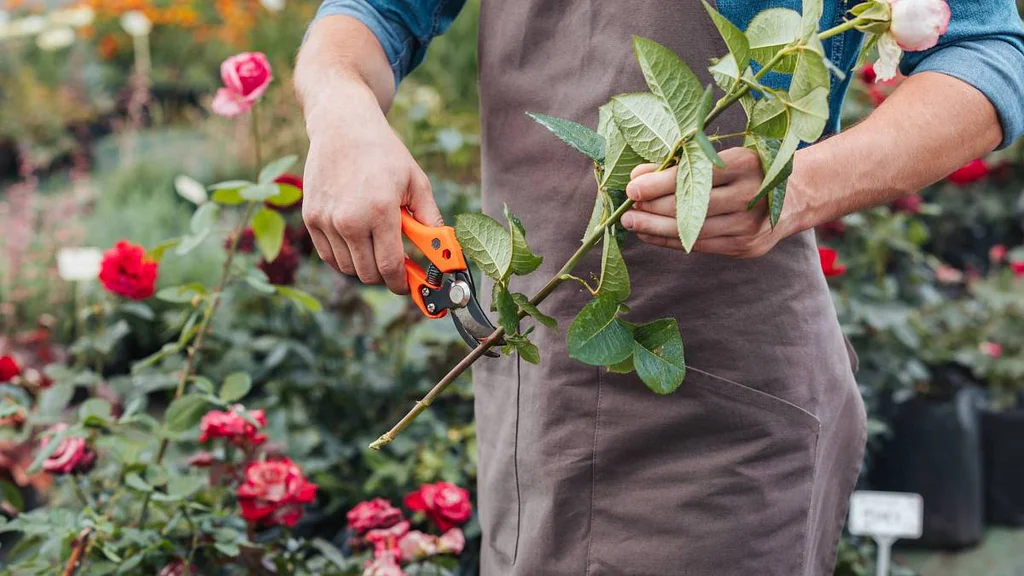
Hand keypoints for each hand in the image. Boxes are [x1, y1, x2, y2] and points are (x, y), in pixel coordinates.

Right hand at [301, 82, 442, 294]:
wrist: (342, 126)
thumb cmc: (384, 153)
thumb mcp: (416, 182)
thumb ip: (430, 220)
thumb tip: (444, 251)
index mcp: (380, 212)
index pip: (390, 267)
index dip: (402, 284)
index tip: (409, 286)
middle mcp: (349, 220)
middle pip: (368, 274)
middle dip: (386, 276)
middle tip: (397, 266)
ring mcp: (326, 220)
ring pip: (347, 268)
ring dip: (364, 265)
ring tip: (376, 244)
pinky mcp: (311, 218)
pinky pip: (329, 256)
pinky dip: (344, 257)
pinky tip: (357, 241)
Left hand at [619, 147, 798, 257]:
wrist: (798, 194)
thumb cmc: (750, 169)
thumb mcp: (722, 157)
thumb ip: (682, 164)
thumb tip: (637, 175)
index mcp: (745, 165)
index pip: (694, 176)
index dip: (659, 184)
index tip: (632, 187)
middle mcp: (750, 196)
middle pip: (691, 207)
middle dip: (652, 209)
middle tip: (625, 210)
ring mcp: (749, 226)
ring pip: (692, 231)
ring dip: (656, 229)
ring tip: (632, 224)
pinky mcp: (746, 247)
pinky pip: (700, 246)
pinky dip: (671, 242)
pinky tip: (650, 236)